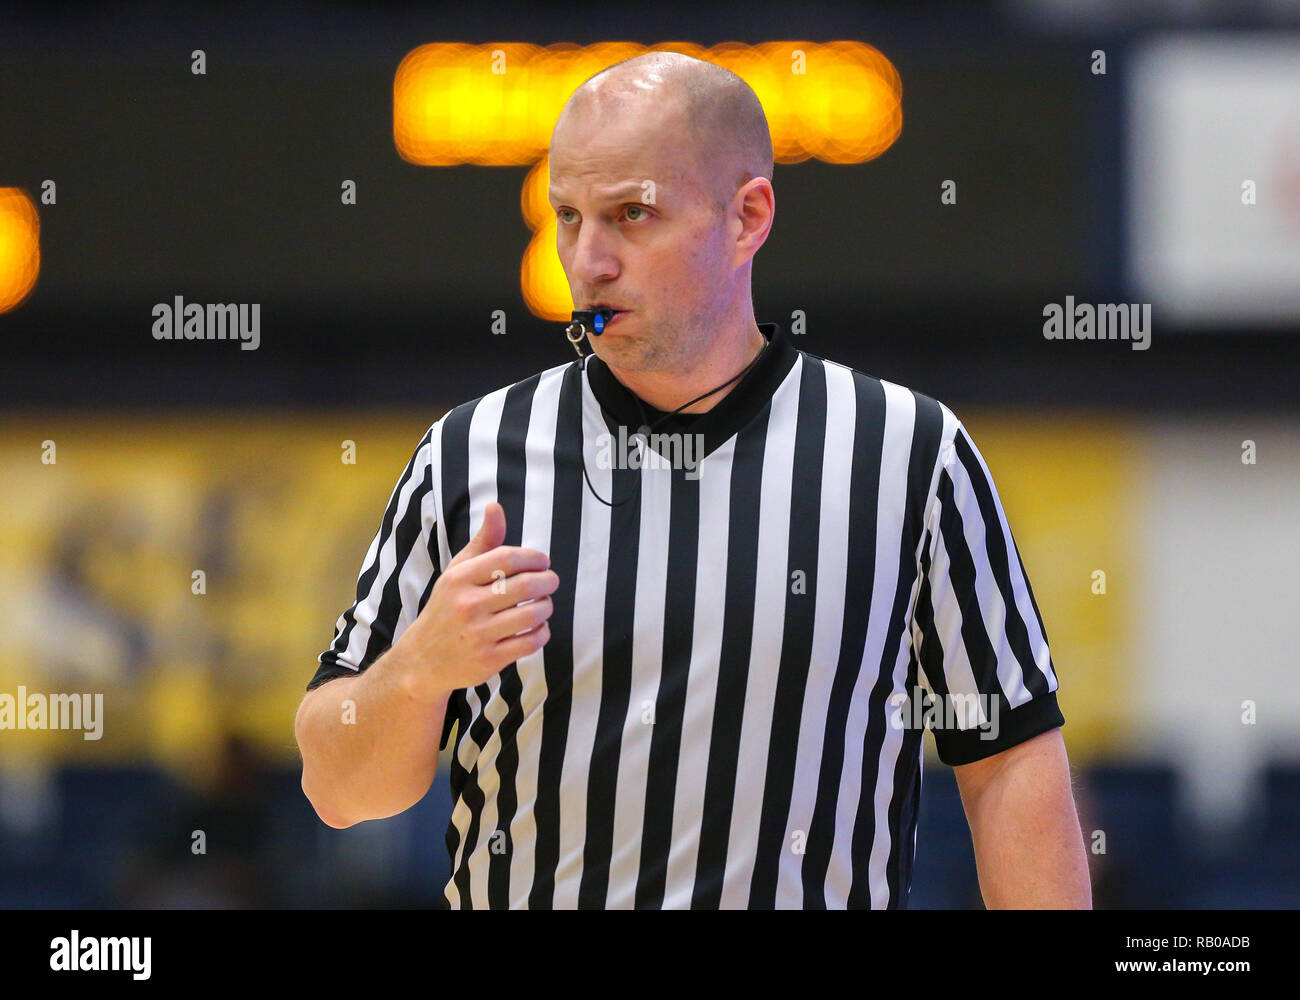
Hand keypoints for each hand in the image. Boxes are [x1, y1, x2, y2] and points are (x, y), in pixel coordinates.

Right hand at [394, 501, 557, 698]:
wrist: (422, 660)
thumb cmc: (447, 607)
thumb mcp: (458, 572)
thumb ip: (483, 541)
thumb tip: (496, 506)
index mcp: (460, 578)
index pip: (508, 558)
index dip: (534, 558)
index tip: (543, 562)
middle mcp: (467, 605)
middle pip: (525, 586)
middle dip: (548, 581)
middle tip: (551, 581)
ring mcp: (479, 634)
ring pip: (532, 614)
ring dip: (547, 607)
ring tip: (545, 604)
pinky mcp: (489, 660)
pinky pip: (530, 642)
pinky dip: (543, 632)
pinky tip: (539, 627)